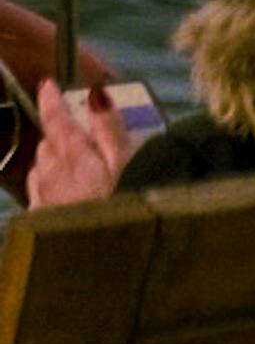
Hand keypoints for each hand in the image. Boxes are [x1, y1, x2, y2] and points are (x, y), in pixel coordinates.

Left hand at [24, 79, 129, 208]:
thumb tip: (96, 92)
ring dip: (54, 157)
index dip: (52, 98)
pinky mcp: (39, 218)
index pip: (57, 118)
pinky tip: (63, 189)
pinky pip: (37, 189)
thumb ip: (109, 127)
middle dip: (60, 132)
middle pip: (49, 142)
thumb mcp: (127, 163)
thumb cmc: (123, 207)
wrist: (100, 261)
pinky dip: (47, 180)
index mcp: (74, 154)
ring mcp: (43, 196)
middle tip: (81, 129)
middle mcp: (51, 172)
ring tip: (77, 160)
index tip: (48, 83)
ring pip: (41, 165)